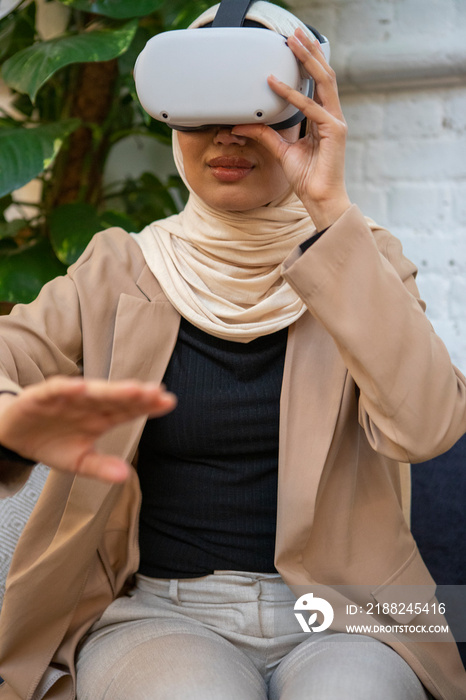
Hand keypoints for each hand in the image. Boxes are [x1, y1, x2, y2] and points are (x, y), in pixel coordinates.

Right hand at [0, 377, 176, 482]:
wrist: (15, 435)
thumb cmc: (53, 443)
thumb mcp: (79, 461)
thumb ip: (101, 467)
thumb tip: (126, 476)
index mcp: (101, 418)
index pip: (128, 410)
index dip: (148, 406)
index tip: (168, 402)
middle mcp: (88, 404)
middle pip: (115, 398)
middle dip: (135, 395)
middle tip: (155, 393)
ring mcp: (67, 397)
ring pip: (92, 391)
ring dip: (110, 389)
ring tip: (131, 389)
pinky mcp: (43, 396)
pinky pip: (57, 390)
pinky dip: (68, 388)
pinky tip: (81, 387)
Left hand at [232, 28, 351, 229]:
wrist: (320, 198)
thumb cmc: (307, 178)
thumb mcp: (281, 151)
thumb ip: (265, 134)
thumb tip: (242, 124)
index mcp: (324, 118)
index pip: (317, 83)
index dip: (307, 62)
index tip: (294, 46)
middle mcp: (332, 117)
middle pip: (324, 75)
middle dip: (309, 51)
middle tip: (294, 33)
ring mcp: (336, 123)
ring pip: (324, 82)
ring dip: (307, 60)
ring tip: (293, 43)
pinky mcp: (334, 132)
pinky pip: (311, 108)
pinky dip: (293, 95)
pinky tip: (276, 84)